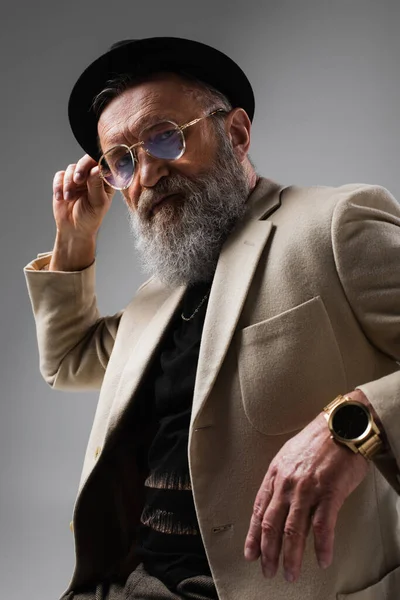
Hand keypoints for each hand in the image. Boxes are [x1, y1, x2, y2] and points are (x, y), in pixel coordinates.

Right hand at [52, 154, 114, 239]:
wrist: (74, 229)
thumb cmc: (90, 218)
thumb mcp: (97, 203)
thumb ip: (96, 185)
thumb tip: (97, 168)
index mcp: (106, 181)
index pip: (103, 164)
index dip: (98, 162)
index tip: (92, 170)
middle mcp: (92, 177)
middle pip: (86, 161)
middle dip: (81, 169)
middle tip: (77, 179)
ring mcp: (78, 178)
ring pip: (71, 169)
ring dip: (68, 183)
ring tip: (69, 198)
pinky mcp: (64, 182)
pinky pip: (59, 176)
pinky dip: (58, 186)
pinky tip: (60, 198)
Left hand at [244, 397, 369, 582]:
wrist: (341, 425)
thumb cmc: (318, 439)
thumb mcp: (290, 455)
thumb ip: (282, 479)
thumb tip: (278, 503)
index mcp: (275, 473)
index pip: (259, 510)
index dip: (253, 535)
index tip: (250, 553)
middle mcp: (287, 483)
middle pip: (271, 524)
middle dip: (268, 552)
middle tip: (268, 571)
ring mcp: (307, 488)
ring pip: (294, 530)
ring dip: (291, 556)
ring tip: (290, 574)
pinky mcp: (329, 492)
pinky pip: (322, 526)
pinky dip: (321, 547)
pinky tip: (321, 559)